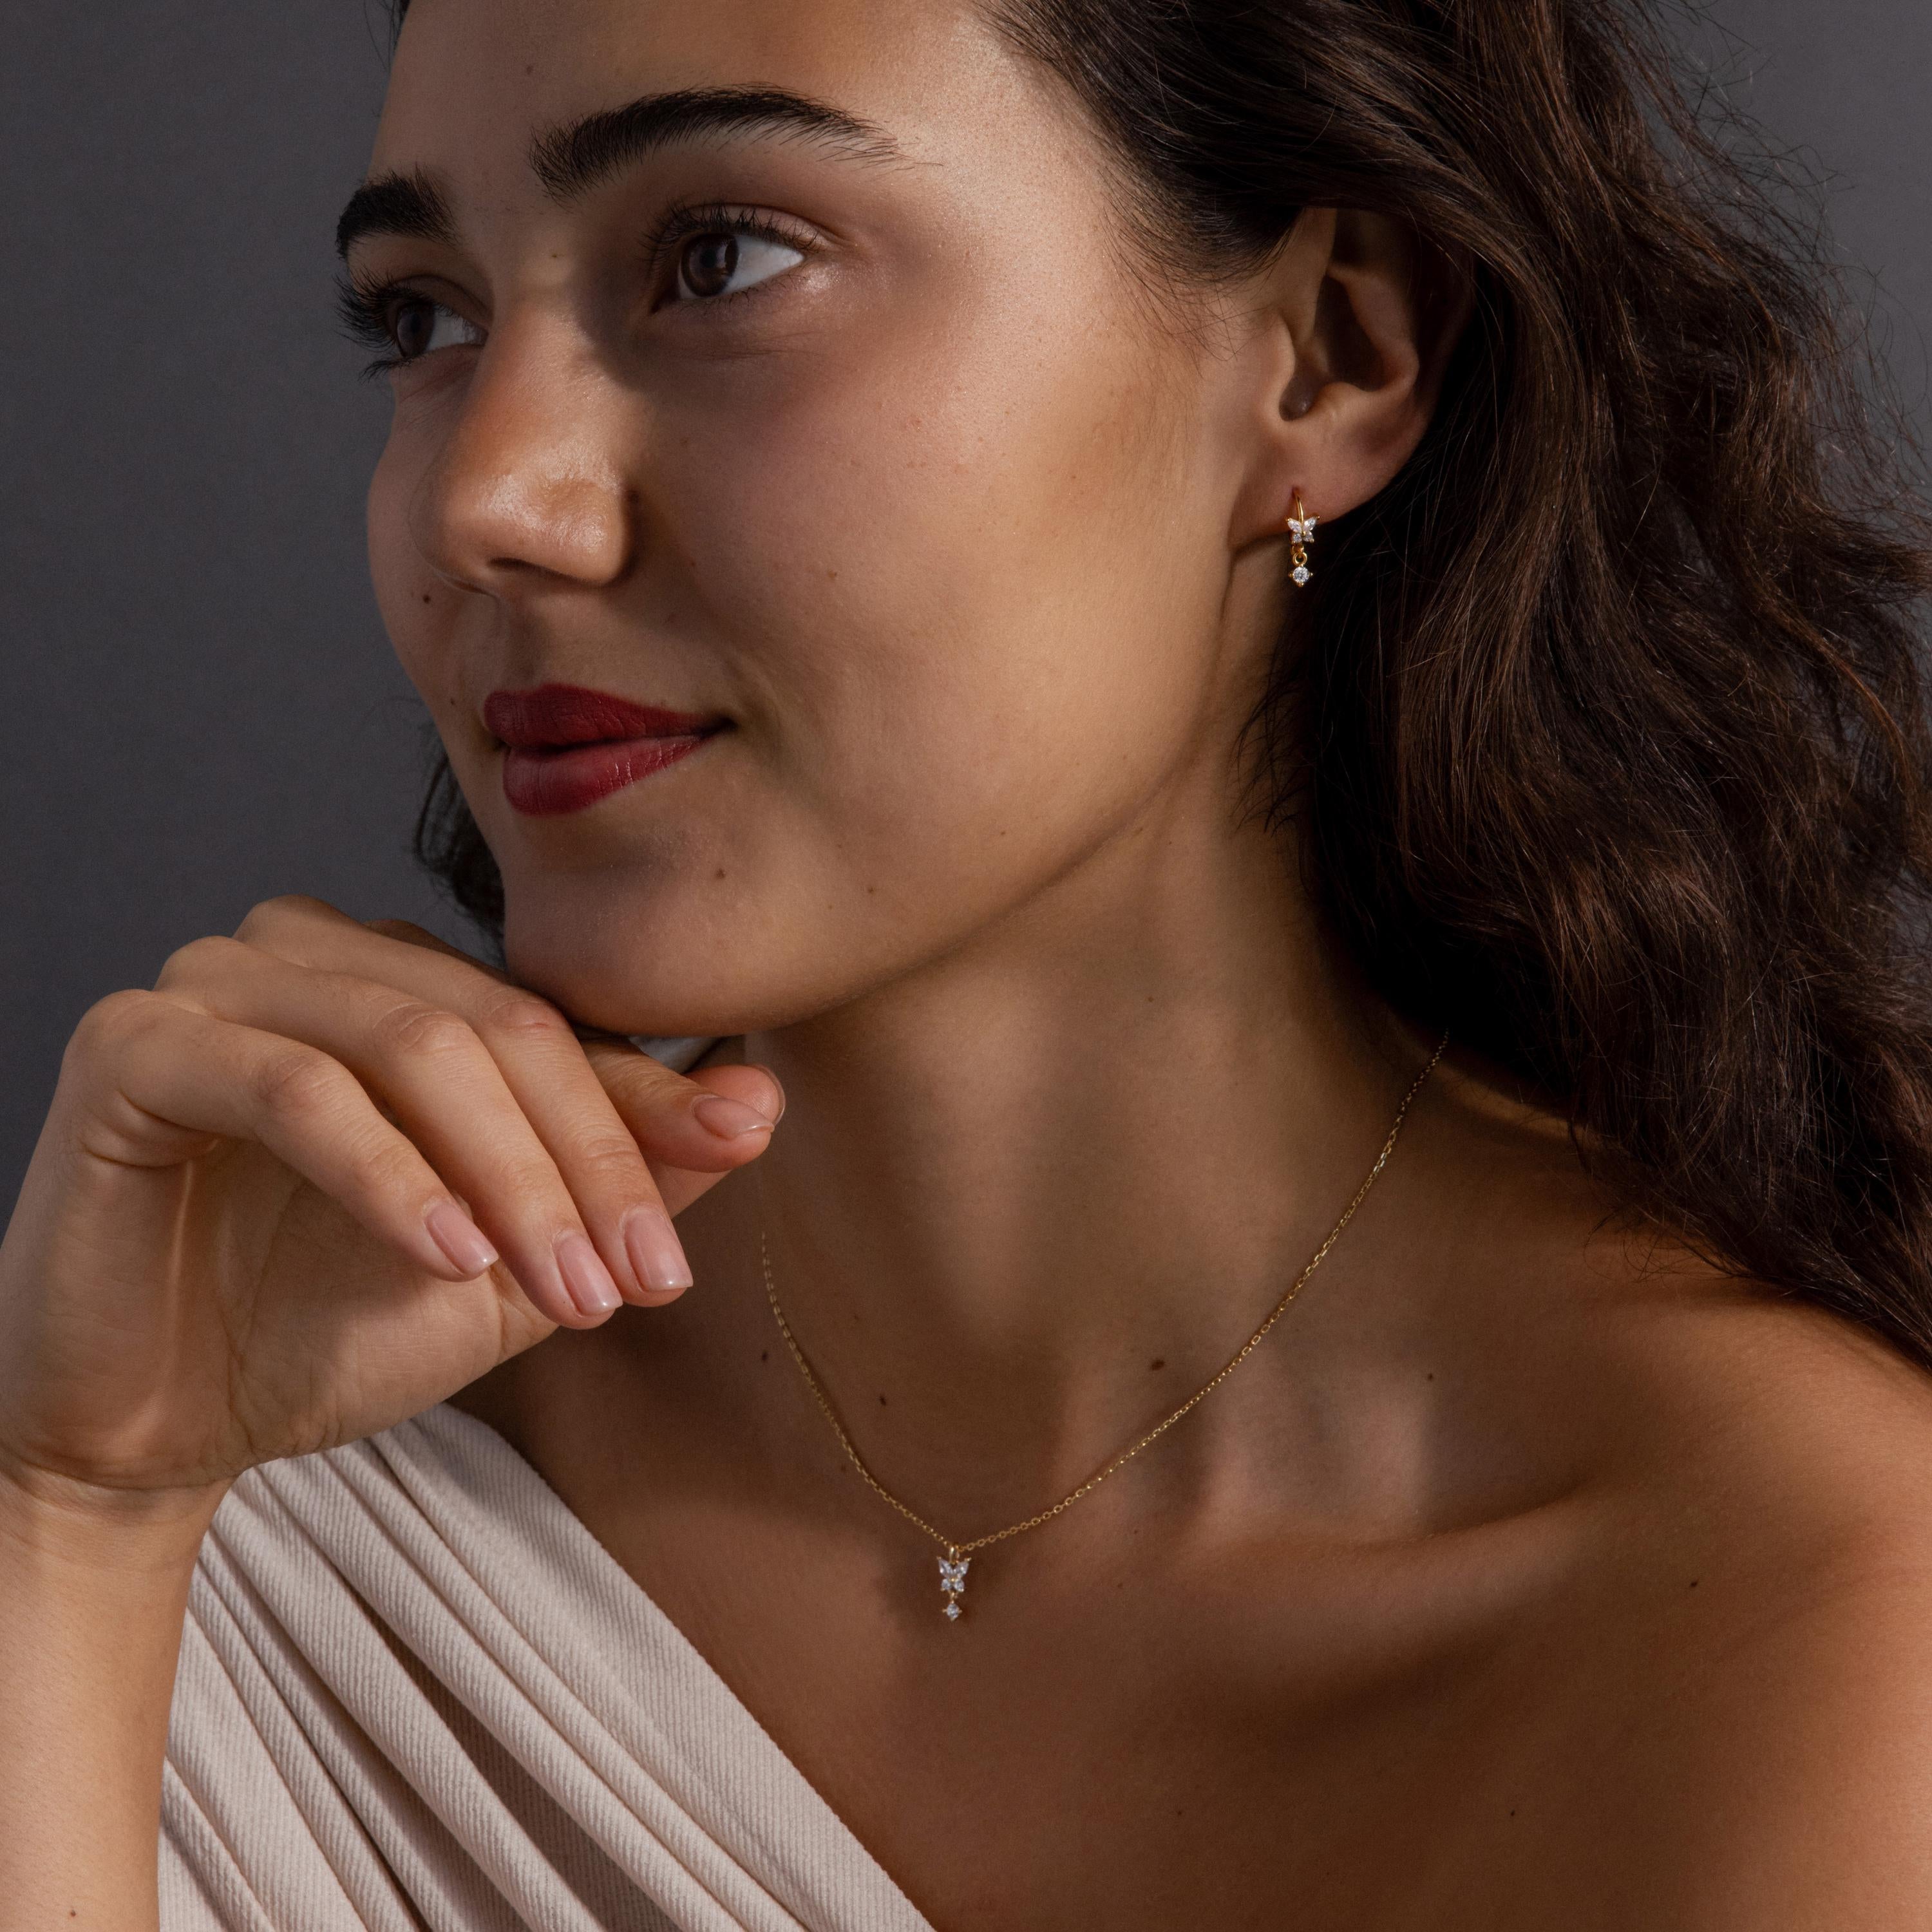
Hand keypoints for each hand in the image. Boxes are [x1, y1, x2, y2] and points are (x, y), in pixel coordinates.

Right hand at [0, 896, 779, 1505]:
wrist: (165, 1426)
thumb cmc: (336, 1328)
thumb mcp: (518, 1260)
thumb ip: (630, 1178)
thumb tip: (763, 1099)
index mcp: (404, 980)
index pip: (557, 1028)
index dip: (648, 1112)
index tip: (721, 1188)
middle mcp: (314, 955)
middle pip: (500, 1028)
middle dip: (588, 1162)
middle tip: (638, 1280)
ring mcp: (218, 985)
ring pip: (412, 1044)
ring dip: (508, 1177)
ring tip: (562, 1288)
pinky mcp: (135, 1044)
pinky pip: (292, 1086)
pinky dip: (388, 1173)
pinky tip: (446, 1257)